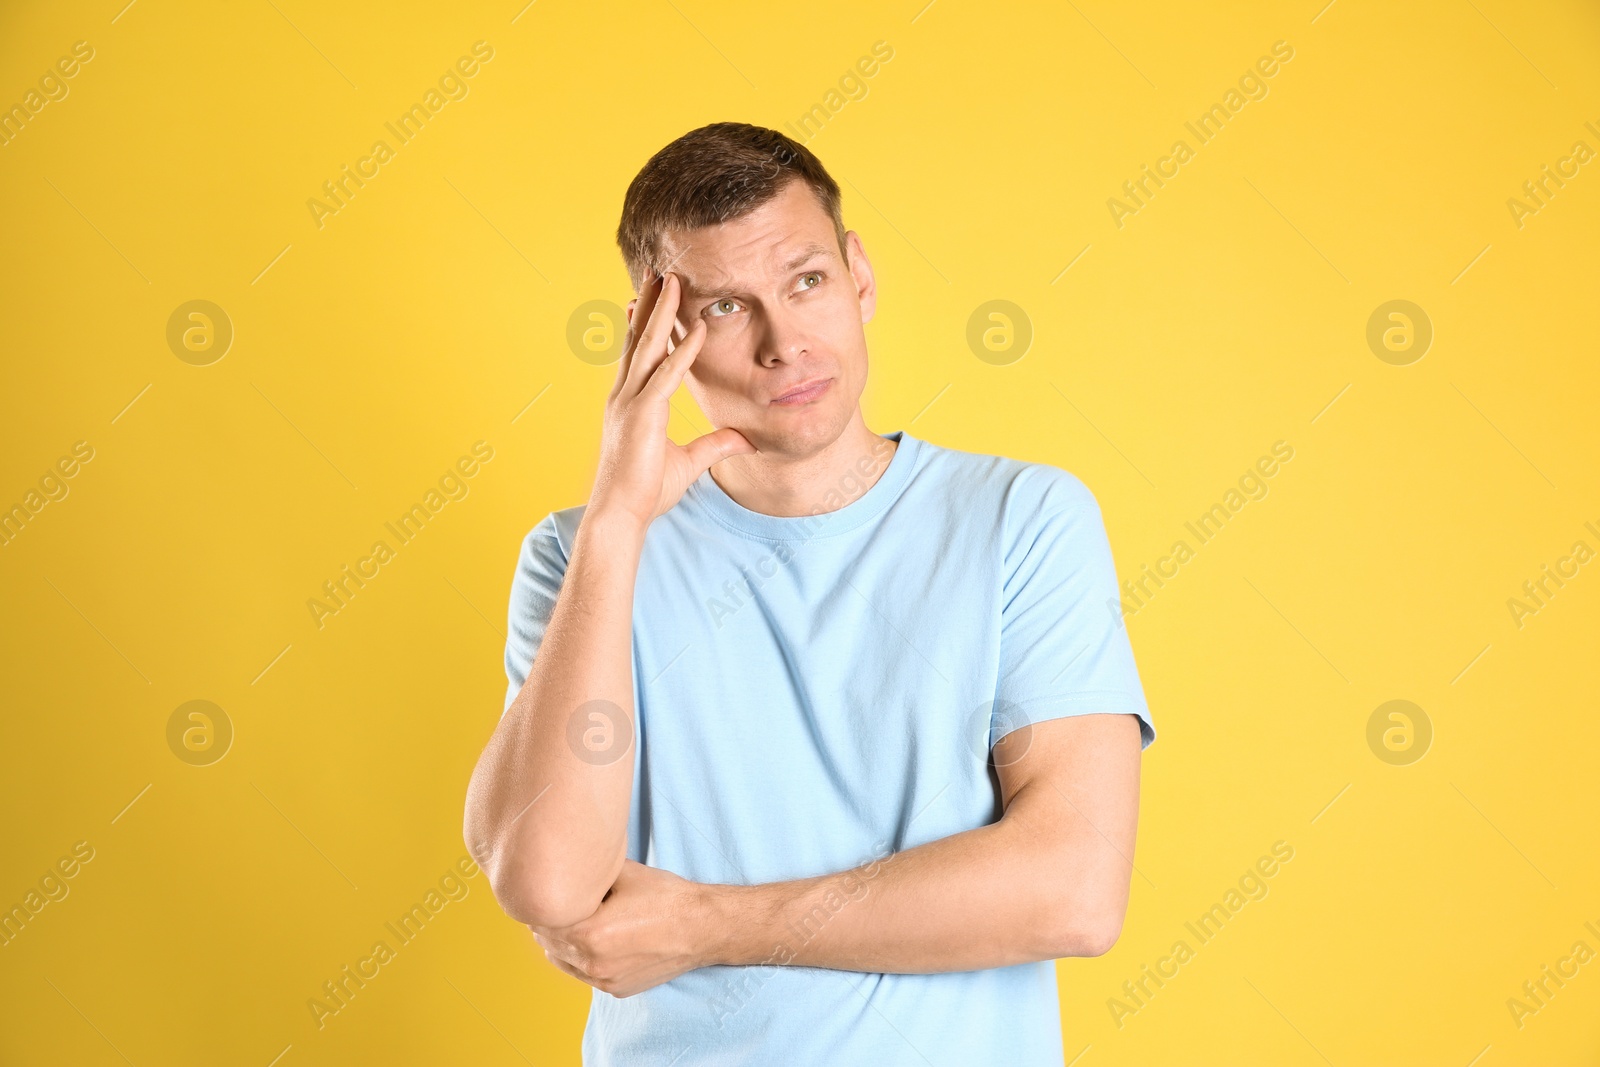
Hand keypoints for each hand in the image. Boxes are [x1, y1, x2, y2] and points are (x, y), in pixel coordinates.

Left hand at [529, 859, 717, 997]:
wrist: (701, 927)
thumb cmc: (665, 897)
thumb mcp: (623, 873)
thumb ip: (589, 872)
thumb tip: (565, 863)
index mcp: (589, 933)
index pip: (544, 921)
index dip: (542, 904)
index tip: (542, 892)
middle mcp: (593, 963)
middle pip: (550, 944)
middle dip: (549, 924)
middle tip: (551, 904)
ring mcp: (605, 980)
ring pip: (564, 962)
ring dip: (561, 943)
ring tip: (569, 922)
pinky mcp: (617, 989)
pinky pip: (585, 974)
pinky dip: (581, 958)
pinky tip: (589, 940)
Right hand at [588, 270, 756, 533]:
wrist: (621, 515)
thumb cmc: (645, 492)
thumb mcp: (687, 463)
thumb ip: (715, 446)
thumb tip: (743, 439)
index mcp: (631, 402)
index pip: (639, 353)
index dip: (645, 322)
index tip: (650, 294)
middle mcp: (626, 395)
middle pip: (638, 339)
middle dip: (649, 303)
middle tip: (657, 271)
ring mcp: (631, 402)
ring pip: (648, 347)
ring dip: (662, 312)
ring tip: (672, 279)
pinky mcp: (643, 415)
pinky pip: (667, 376)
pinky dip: (683, 351)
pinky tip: (698, 329)